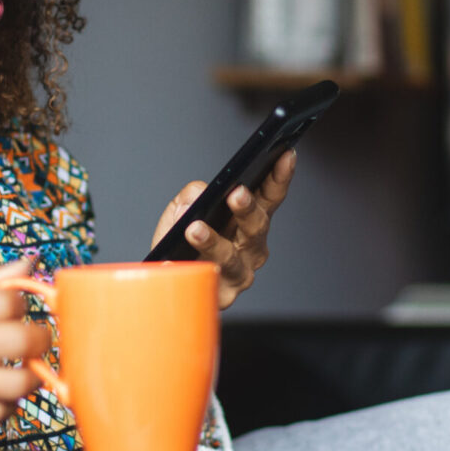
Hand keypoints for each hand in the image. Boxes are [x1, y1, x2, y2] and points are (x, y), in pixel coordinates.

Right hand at [0, 255, 51, 422]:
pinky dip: (7, 404)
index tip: (16, 308)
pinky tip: (0, 389)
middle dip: (39, 338)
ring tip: (23, 365)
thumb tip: (30, 264)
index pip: (8, 303)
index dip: (22, 304)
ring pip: (13, 385)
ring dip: (30, 375)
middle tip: (35, 336)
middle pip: (18, 342)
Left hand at [152, 150, 295, 309]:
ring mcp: (240, 273)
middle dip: (248, 209)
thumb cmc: (181, 244)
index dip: (279, 175)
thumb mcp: (181, 211)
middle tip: (237, 193)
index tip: (284, 154)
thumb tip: (198, 195)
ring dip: (213, 241)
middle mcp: (252, 247)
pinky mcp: (222, 296)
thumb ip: (190, 196)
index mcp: (249, 221)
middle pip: (257, 227)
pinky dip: (188, 267)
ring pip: (231, 258)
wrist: (165, 283)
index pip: (270, 196)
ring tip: (194, 228)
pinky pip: (205, 280)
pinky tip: (174, 258)